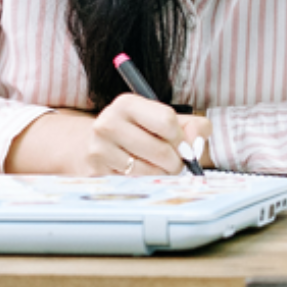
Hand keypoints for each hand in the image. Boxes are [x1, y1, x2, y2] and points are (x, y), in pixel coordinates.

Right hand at [6, 97, 212, 175]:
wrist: (91, 144)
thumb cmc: (139, 131)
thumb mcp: (167, 120)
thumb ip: (194, 126)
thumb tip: (195, 146)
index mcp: (127, 103)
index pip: (167, 121)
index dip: (180, 137)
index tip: (180, 143)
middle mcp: (108, 122)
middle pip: (160, 149)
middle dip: (175, 161)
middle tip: (175, 163)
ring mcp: (98, 148)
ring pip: (148, 171)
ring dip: (161, 174)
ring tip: (158, 167)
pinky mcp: (94, 171)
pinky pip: (133, 183)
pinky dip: (144, 181)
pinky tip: (139, 172)